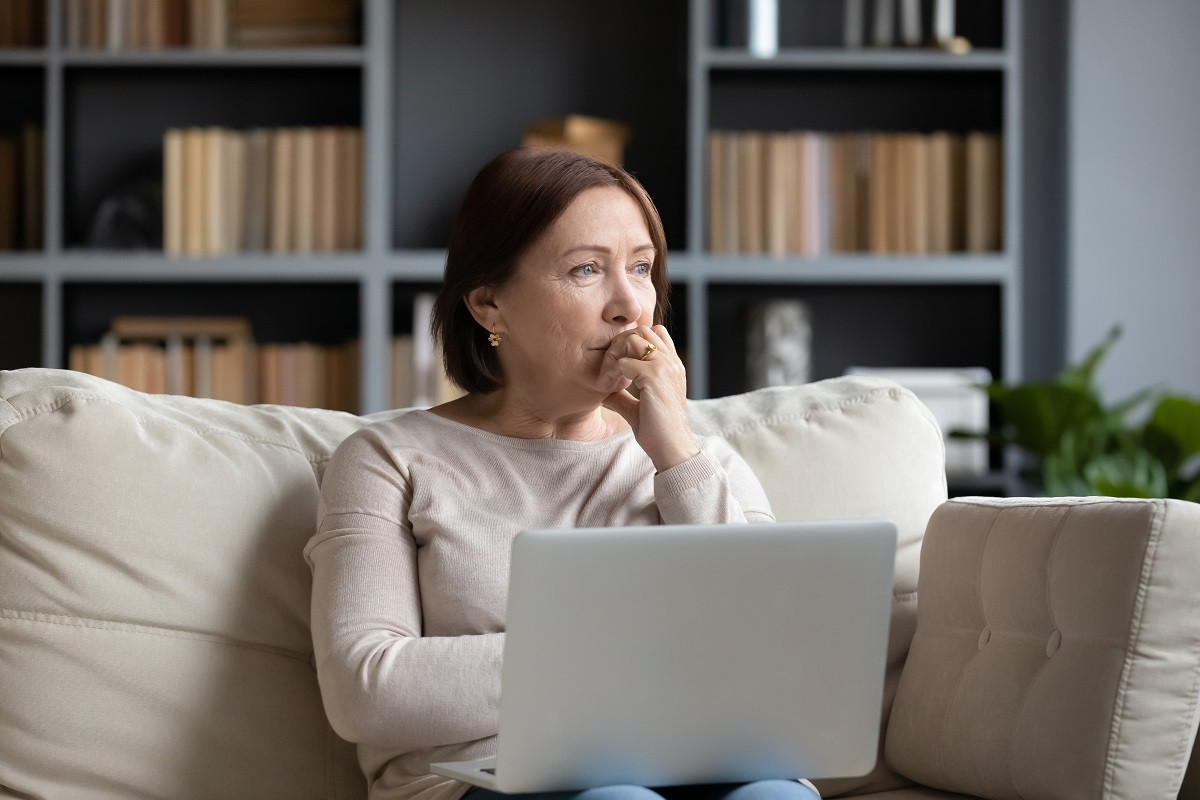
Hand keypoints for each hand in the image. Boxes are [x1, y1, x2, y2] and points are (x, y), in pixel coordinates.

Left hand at [601, 324, 699, 472]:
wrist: (671, 448)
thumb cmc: (657, 432)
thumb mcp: (638, 408)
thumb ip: (623, 395)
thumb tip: (604, 389)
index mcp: (671, 366)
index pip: (654, 333)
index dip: (632, 341)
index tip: (617, 364)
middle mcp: (671, 362)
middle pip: (642, 330)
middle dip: (619, 343)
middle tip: (608, 367)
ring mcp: (664, 367)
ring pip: (633, 339)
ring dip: (614, 353)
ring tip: (607, 375)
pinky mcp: (655, 377)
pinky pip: (624, 362)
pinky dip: (611, 371)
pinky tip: (606, 386)